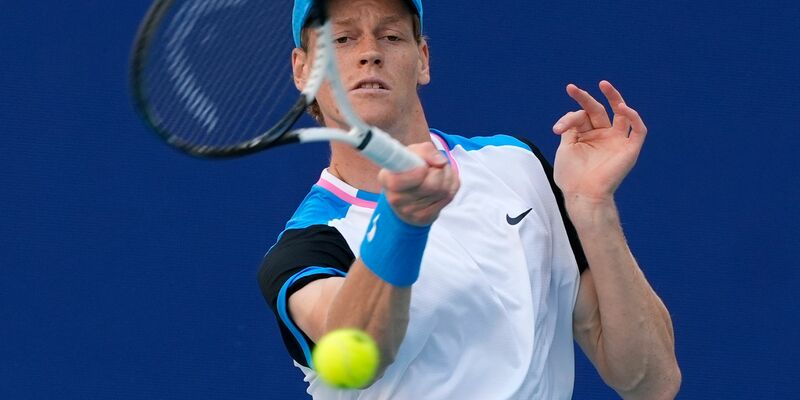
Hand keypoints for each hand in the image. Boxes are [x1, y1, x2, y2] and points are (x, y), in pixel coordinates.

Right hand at [377, 142, 459, 225]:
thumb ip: (426, 151)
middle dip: (439, 171)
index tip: (423, 168)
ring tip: (439, 172)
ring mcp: (411, 212)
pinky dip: (451, 186)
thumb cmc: (409, 169)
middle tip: (434, 166)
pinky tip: (443, 183)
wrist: (408, 194)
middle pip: (431, 185)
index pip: (397, 182)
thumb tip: (441, 162)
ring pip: (443, 190)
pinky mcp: (425, 218)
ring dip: (447, 176)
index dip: (415, 174)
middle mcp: (396, 199)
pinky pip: (449, 197)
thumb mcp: (412, 153)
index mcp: (386, 179)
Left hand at [552, 80, 647, 201]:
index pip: (581, 116)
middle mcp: (603, 136)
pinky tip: (623, 108)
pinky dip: (633, 117)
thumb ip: (571, 128)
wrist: (583, 194)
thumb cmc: (572, 176)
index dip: (569, 118)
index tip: (557, 128)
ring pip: (622, 114)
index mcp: (587, 136)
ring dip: (615, 98)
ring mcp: (617, 141)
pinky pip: (638, 129)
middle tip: (571, 88)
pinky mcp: (630, 149)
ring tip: (603, 84)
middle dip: (585, 99)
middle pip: (598, 110)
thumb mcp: (566, 148)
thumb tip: (573, 114)